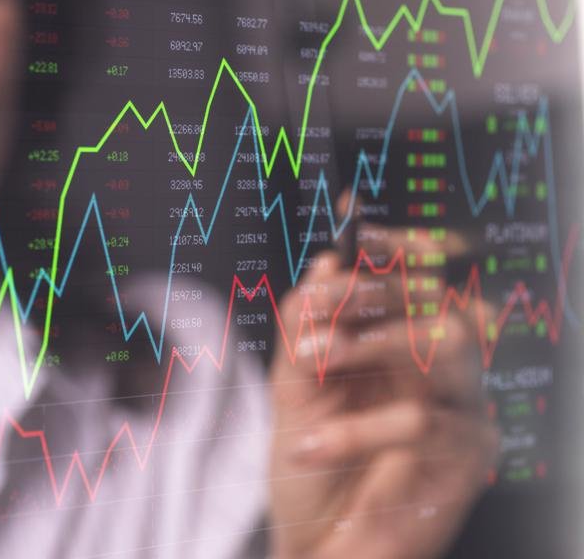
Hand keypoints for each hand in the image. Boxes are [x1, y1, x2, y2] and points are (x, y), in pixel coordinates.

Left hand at [269, 215, 498, 558]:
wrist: (313, 544)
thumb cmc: (308, 465)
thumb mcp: (291, 385)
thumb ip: (306, 323)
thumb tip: (328, 261)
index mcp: (396, 345)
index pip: (418, 280)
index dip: (400, 250)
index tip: (361, 231)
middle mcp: (435, 370)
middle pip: (439, 299)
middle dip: (376, 290)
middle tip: (322, 302)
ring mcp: (458, 410)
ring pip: (446, 343)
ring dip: (371, 343)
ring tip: (314, 360)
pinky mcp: (466, 457)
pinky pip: (423, 421)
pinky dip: (355, 429)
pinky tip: (308, 446)